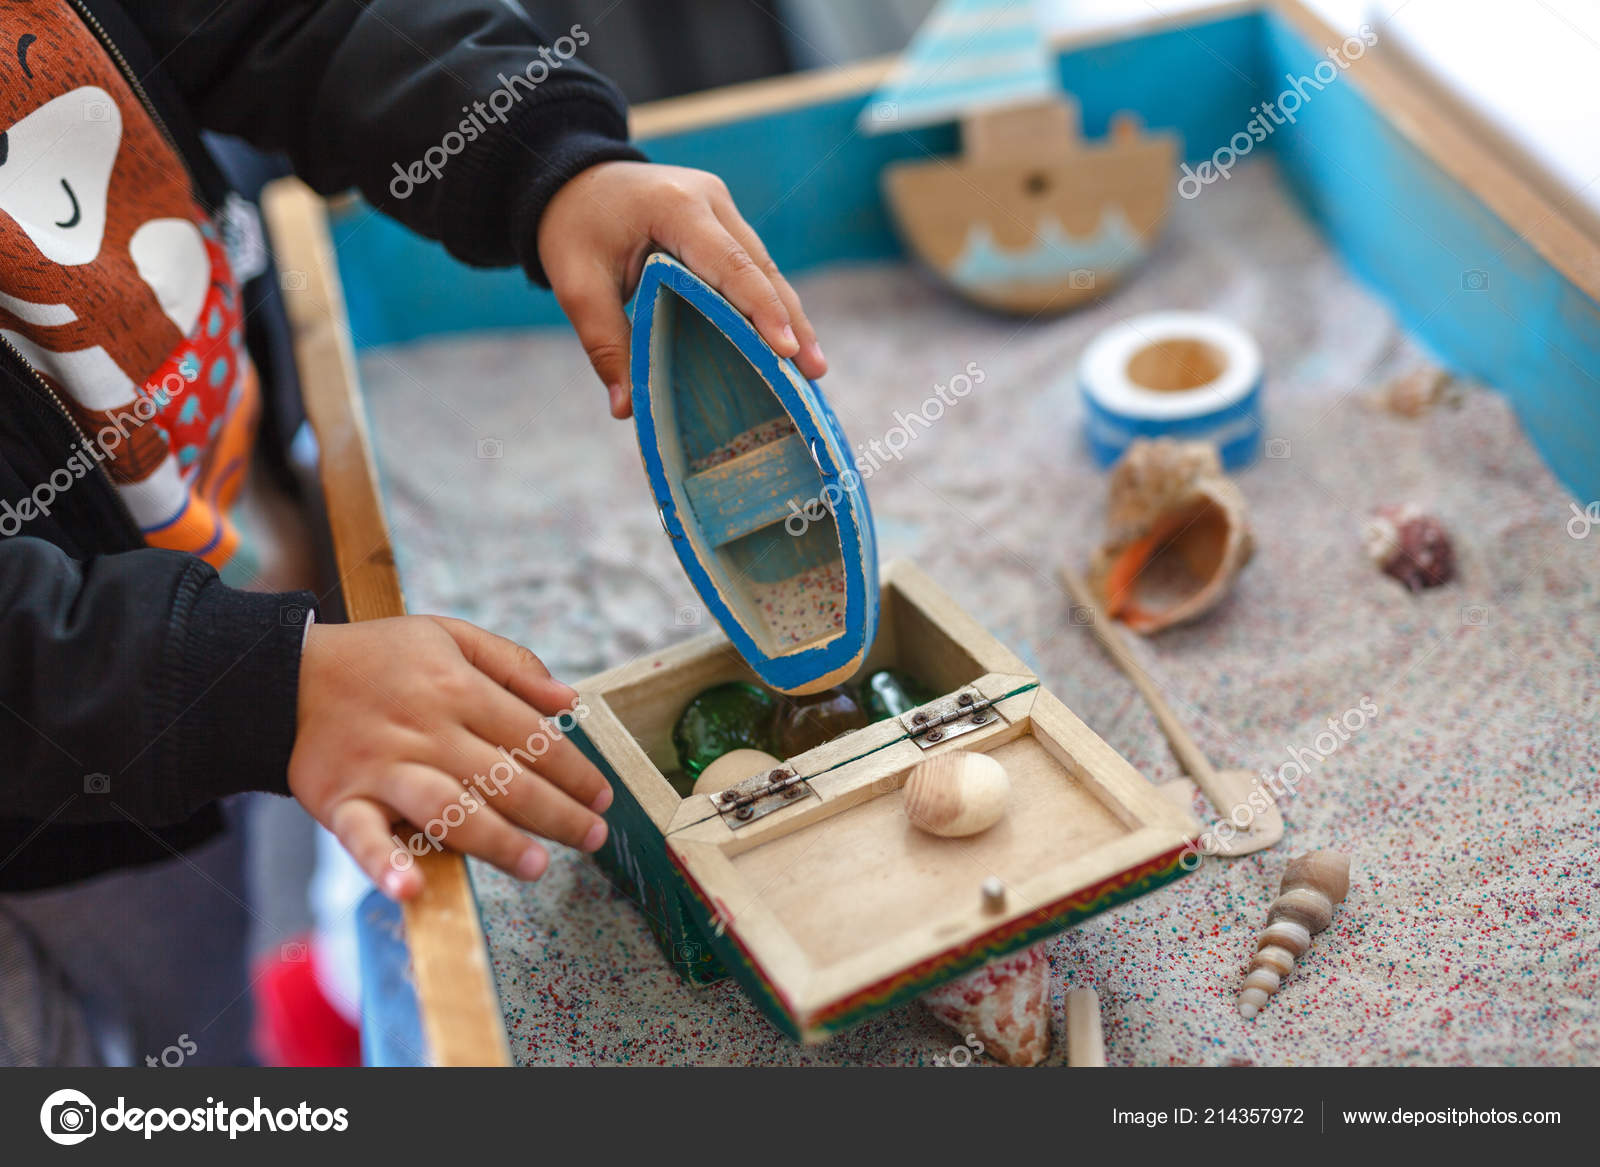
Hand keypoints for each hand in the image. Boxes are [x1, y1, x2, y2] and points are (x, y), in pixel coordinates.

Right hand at [289, 615, 610, 900]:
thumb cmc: (376, 658)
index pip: (532, 736)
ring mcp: (383, 768)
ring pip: (449, 809)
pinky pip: (364, 837)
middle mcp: (426, 730)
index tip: (603, 797)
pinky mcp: (342, 801)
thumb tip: (569, 700)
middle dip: (557, 812)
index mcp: (457, 688)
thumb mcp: (447, 634)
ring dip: (495, 840)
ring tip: (535, 864)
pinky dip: (385, 865)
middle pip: (504, 778)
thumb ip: (512, 664)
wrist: (279, 675)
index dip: (575, 770)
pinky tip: (411, 890)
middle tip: (593, 838)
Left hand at [538, 161, 826, 417]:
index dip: (761, 308)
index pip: (729, 263)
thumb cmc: (573, 228)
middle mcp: (709, 200)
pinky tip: (786, 342)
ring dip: (788, 315)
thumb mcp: (576, 284)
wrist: (571, 179)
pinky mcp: (723, 221)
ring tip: (812, 367)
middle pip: (760, 266)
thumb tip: (627, 409)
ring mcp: (721, 207)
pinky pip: (753, 265)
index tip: (787, 350)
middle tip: (815, 371)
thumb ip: (604, 342)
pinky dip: (769, 303)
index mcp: (674, 206)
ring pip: (765, 266)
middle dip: (791, 321)